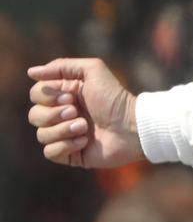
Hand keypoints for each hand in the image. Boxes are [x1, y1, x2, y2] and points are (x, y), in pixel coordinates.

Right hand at [27, 58, 143, 167]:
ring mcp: (66, 136)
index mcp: (64, 96)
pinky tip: (84, 141)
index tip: (71, 97)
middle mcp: (62, 116)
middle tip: (76, 112)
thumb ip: (62, 66)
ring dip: (62, 130)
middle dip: (54, 114)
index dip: (47, 96)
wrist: (132, 127)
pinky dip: (65, 146)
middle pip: (34, 115)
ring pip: (41, 135)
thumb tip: (31, 72)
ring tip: (85, 128)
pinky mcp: (72, 154)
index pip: (36, 95)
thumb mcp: (92, 70)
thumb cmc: (115, 98)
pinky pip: (50, 152)